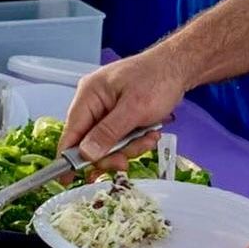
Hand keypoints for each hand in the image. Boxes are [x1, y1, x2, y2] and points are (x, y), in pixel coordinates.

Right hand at [61, 51, 185, 165]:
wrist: (179, 67)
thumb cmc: (157, 80)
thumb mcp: (134, 109)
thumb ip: (108, 132)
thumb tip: (85, 154)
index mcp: (88, 95)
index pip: (71, 131)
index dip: (69, 157)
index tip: (69, 180)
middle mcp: (92, 102)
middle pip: (89, 142)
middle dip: (111, 152)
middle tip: (127, 160)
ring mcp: (106, 109)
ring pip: (107, 143)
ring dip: (129, 146)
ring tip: (149, 137)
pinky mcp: (119, 115)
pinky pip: (120, 137)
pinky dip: (135, 140)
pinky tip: (150, 133)